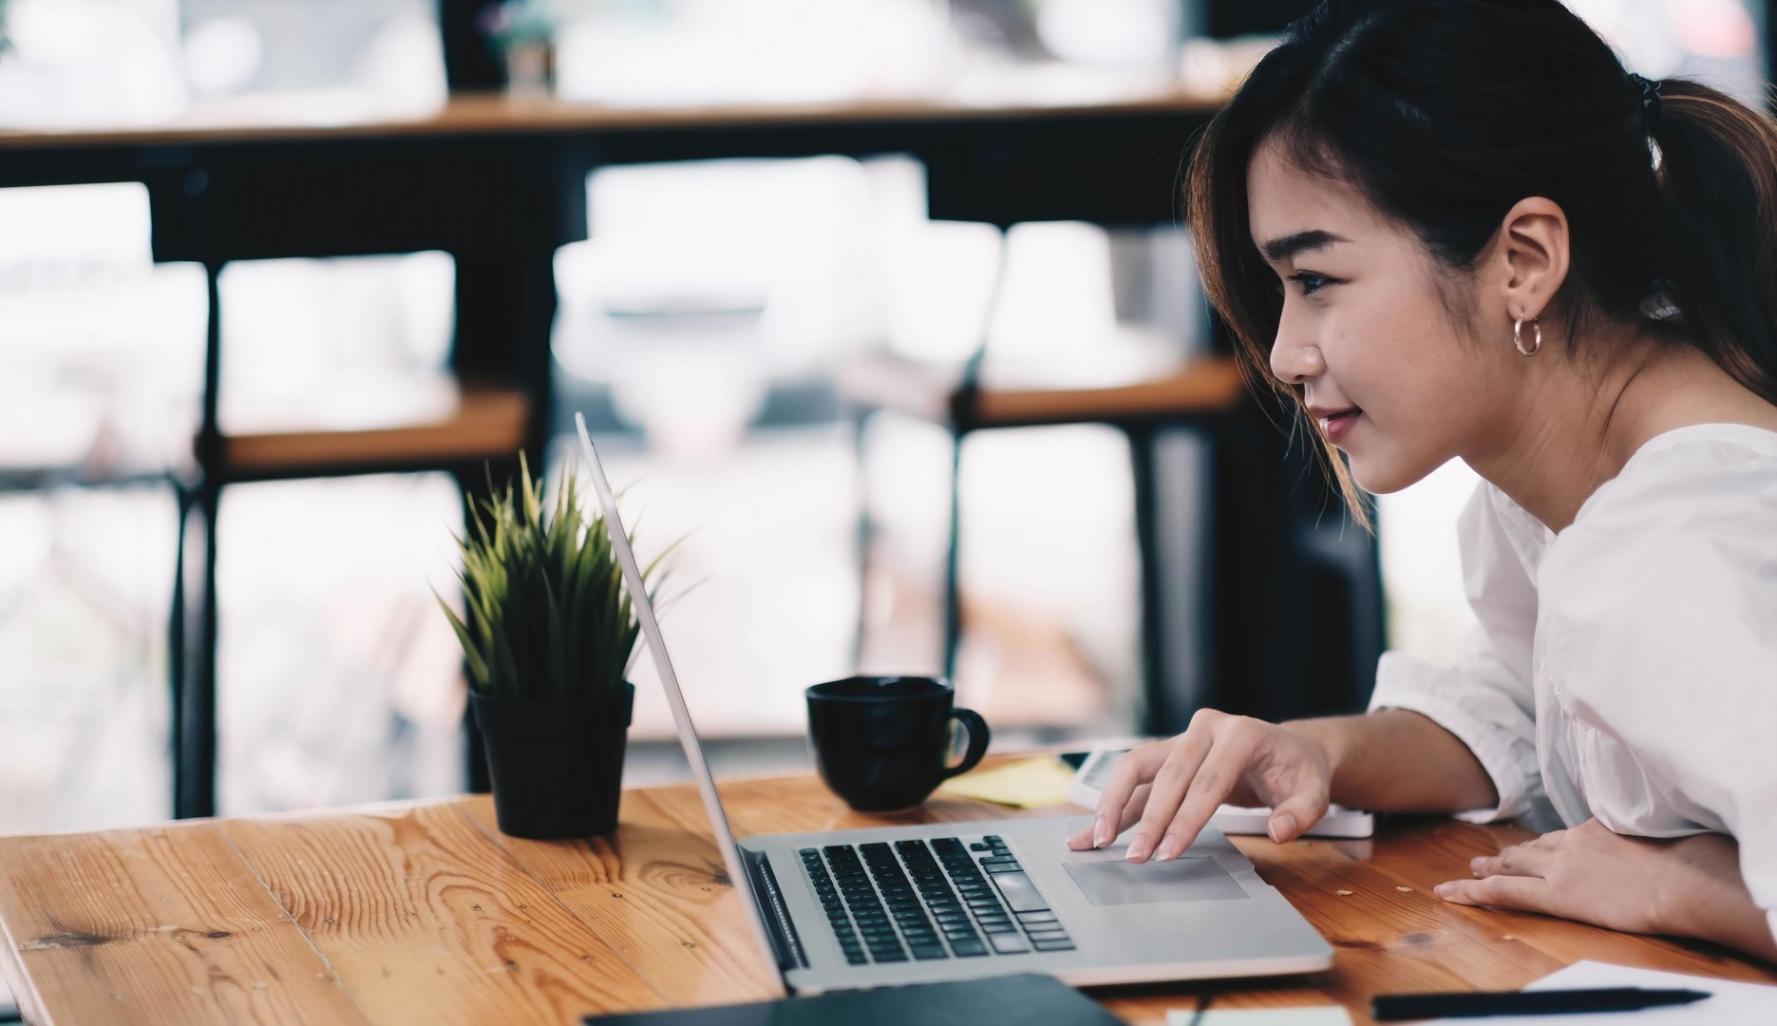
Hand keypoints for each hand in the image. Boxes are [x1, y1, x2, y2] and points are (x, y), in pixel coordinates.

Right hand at [1065, 709, 1332, 862]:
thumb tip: (1280, 831)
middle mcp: (1204, 728)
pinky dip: (1115, 804)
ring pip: (1136, 766)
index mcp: (1240, 734)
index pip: (1207, 781)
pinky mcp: (1168, 754)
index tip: (1169, 852)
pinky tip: (1096, 830)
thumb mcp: (1314, 791)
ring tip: (1096, 839)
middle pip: (1167, 775)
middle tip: (1135, 857)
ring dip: (1113, 802)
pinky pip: (1135, 778)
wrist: (1287, 748)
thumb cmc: (1298, 770)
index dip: (1186, 819)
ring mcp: (1182, 737)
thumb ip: (1301, 811)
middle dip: (1148, 820)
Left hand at [1435, 819, 1744, 938]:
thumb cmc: (1692, 861)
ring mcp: (1561, 866)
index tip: (1539, 846)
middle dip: (1510, 852)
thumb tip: (1659, 847)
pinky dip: (1474, 891)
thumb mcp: (1667, 836)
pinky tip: (1452, 892)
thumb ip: (1647, 840)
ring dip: (1491, 866)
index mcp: (1600, 826)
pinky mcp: (1556, 893)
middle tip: (1490, 855)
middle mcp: (1573, 841)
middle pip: (1533, 847)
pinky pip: (1503, 891)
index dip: (1547, 843)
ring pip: (1513, 864)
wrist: (1684, 878)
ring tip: (1472, 870)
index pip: (1565, 836)